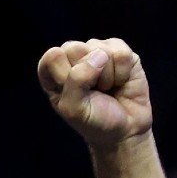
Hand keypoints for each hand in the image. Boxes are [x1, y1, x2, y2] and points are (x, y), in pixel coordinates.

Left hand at [37, 38, 152, 149]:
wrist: (125, 129)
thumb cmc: (94, 121)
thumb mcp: (74, 109)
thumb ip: (76, 80)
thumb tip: (98, 55)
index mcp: (54, 72)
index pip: (52, 56)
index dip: (64, 75)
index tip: (73, 94)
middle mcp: (74, 58)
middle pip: (74, 48)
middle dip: (87, 75)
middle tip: (93, 92)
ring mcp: (98, 51)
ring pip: (100, 50)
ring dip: (107, 77)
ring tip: (107, 89)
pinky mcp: (120, 51)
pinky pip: (121, 53)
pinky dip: (122, 73)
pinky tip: (120, 82)